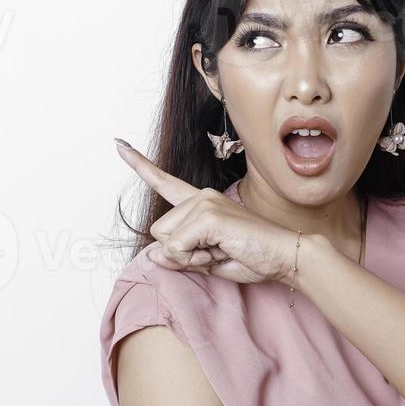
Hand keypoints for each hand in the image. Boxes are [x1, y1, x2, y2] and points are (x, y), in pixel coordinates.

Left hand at [115, 139, 301, 283]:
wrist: (284, 256)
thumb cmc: (252, 257)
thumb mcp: (208, 261)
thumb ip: (180, 257)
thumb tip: (152, 255)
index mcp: (201, 204)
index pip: (165, 182)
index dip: (140, 165)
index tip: (119, 144)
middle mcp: (201, 196)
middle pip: (159, 232)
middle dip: (181, 253)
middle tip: (214, 253)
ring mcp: (205, 202)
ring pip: (166, 241)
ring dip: (189, 257)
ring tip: (220, 252)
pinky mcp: (209, 215)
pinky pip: (178, 247)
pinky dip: (195, 259)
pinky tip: (221, 251)